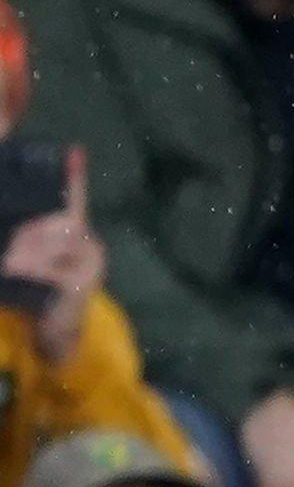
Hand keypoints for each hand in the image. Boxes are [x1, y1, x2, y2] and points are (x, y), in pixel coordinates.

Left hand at [3, 148, 103, 364]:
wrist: (56, 336)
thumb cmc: (36, 295)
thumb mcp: (29, 264)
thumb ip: (24, 245)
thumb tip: (12, 238)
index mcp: (78, 238)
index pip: (75, 202)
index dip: (73, 177)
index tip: (74, 150)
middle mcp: (91, 248)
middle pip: (64, 223)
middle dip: (32, 230)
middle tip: (11, 247)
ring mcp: (91, 267)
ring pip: (60, 243)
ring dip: (28, 250)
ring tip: (9, 262)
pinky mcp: (82, 286)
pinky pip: (55, 270)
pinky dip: (32, 269)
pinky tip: (14, 270)